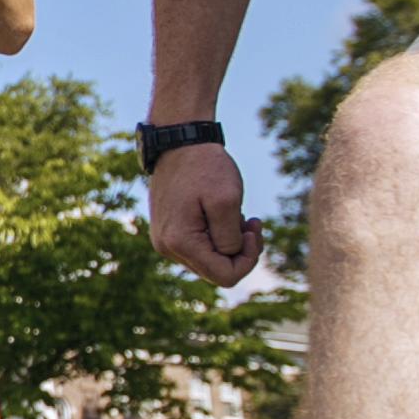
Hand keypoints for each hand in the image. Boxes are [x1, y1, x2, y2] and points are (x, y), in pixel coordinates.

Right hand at [150, 142, 263, 286]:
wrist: (179, 142)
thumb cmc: (205, 167)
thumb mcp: (227, 201)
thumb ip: (230, 238)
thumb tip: (230, 257)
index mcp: (180, 243)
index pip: (225, 276)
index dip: (248, 260)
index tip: (254, 230)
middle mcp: (167, 248)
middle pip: (216, 272)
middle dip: (240, 251)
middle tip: (252, 222)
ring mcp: (165, 241)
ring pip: (209, 261)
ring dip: (229, 243)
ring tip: (237, 215)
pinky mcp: (168, 232)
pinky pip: (200, 248)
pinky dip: (217, 236)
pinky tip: (222, 214)